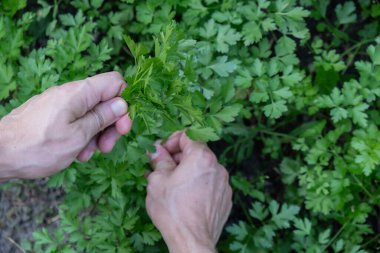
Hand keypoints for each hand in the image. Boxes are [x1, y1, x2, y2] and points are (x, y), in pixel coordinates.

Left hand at [0, 71, 131, 179]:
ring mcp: (60, 104)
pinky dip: (81, 135)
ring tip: (86, 154)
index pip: (115, 82)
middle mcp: (70, 93)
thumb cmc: (37, 147)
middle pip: (105, 101)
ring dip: (95, 134)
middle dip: (111, 124)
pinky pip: (75, 120)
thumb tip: (121, 104)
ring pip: (90, 113)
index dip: (124, 102)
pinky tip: (75, 152)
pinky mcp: (52, 114)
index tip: (122, 126)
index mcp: (79, 93)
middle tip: (107, 147)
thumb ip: (102, 118)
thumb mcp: (78, 136)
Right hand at [146, 132, 231, 252]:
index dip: (170, 141)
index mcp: (201, 157)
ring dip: (188, 171)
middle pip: (196, 152)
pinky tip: (185, 197)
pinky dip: (198, 185)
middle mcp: (217, 167)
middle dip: (178, 157)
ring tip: (172, 185)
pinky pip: (210, 184)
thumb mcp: (157, 180)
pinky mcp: (225, 199)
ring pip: (203, 169)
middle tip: (162, 169)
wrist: (192, 240)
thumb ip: (158, 160)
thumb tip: (155, 150)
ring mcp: (224, 184)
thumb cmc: (172, 209)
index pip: (187, 136)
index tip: (160, 152)